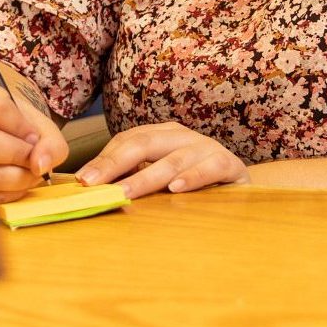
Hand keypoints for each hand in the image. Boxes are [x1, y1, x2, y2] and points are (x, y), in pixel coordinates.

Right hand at [0, 80, 68, 203]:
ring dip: (19, 178)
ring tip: (27, 170)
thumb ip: (48, 139)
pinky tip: (14, 182)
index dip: (22, 127)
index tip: (33, 136)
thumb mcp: (33, 121)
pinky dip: (10, 193)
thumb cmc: (11, 127)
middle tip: (31, 157)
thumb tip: (41, 166)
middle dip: (20, 155)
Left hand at [75, 122, 249, 198]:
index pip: (127, 140)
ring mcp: (206, 148)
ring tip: (125, 192)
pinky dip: (191, 178)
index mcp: (162, 135)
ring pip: (172, 159)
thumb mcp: (163, 178)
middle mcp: (182, 137)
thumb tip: (94, 189)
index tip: (83, 180)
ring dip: (146, 177)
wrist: (243, 188)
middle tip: (94, 184)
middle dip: (115, 164)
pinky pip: (208, 168)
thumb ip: (134, 178)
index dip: (104, 158)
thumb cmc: (195, 186)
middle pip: (143, 144)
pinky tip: (175, 189)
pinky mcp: (229, 165)